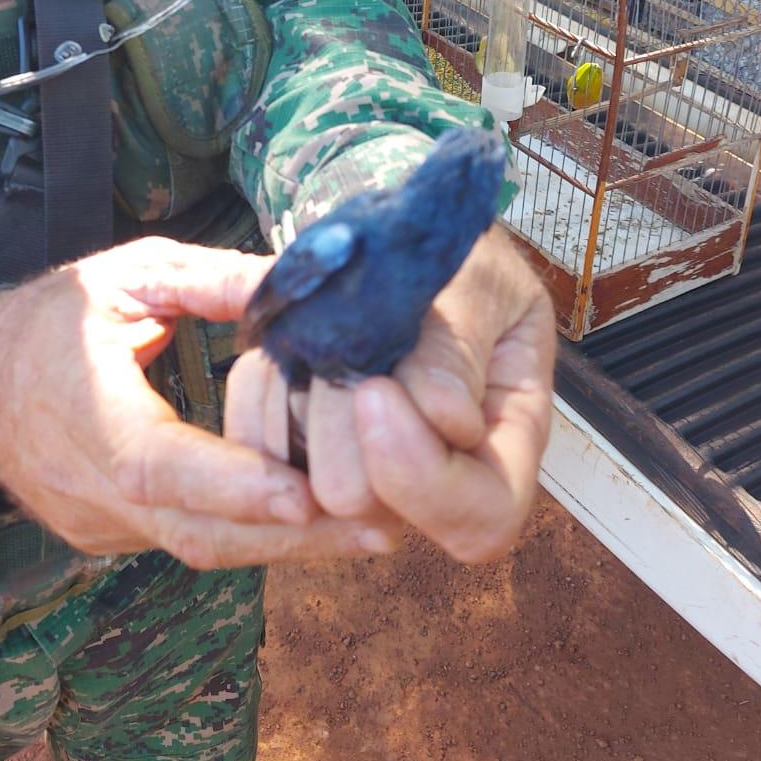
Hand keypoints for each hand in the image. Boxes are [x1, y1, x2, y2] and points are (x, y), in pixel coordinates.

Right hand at [0, 237, 401, 568]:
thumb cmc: (52, 318)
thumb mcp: (128, 275)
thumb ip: (212, 280)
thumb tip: (307, 276)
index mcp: (88, 416)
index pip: (160, 468)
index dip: (233, 485)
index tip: (307, 494)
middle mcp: (93, 491)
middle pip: (199, 533)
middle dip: (295, 538)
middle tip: (385, 526)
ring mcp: (101, 527)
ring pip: (202, 550)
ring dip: (286, 546)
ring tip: (373, 530)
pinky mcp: (112, 540)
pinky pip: (189, 543)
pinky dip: (251, 535)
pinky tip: (312, 520)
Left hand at [224, 226, 554, 563]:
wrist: (407, 239)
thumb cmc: (461, 262)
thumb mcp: (481, 284)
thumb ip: (459, 346)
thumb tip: (441, 413)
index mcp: (503, 447)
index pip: (481, 520)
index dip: (424, 477)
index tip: (378, 391)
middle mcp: (432, 478)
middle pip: (366, 505)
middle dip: (343, 420)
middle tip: (353, 338)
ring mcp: (364, 471)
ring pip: (301, 482)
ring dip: (299, 398)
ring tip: (325, 332)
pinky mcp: (303, 451)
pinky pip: (256, 450)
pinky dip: (258, 391)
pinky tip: (284, 341)